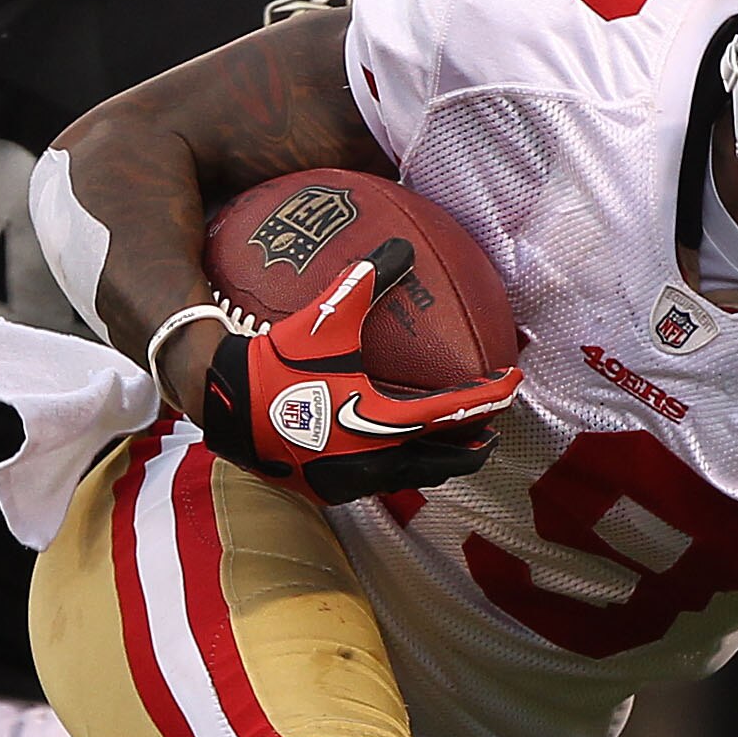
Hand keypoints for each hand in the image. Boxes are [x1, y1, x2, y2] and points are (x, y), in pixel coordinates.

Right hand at [190, 240, 519, 505]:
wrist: (223, 405)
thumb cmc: (277, 362)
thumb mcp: (325, 318)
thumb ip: (366, 280)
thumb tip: (401, 244)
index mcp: (383, 421)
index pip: (454, 412)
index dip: (490, 396)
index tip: (514, 382)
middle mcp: (376, 461)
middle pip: (446, 461)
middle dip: (474, 444)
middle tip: (491, 424)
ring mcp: (353, 482)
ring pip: (415, 477)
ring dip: (440, 459)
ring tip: (453, 442)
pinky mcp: (330, 492)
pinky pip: (381, 483)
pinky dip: (402, 466)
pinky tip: (396, 451)